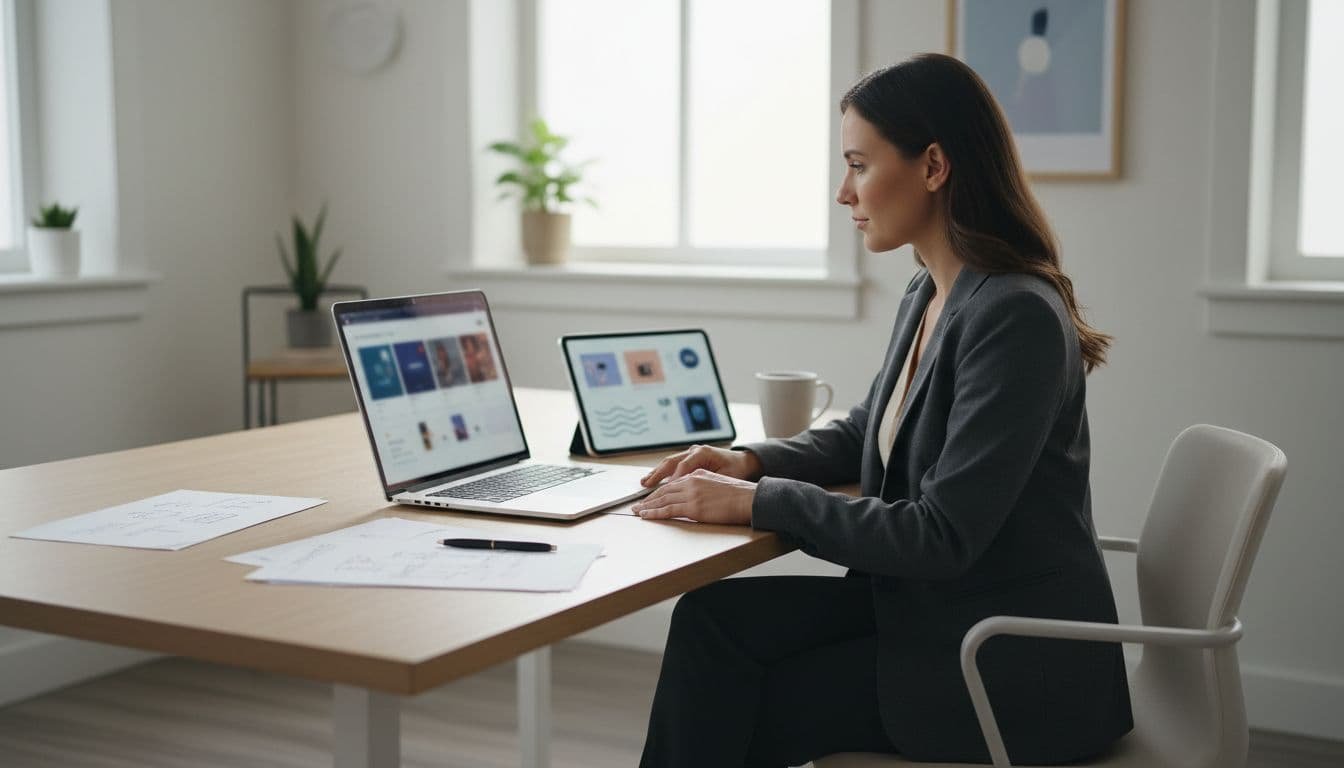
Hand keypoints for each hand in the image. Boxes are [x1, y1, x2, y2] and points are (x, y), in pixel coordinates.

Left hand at [631, 469, 756, 524]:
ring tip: (638, 512)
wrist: (748, 499)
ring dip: (648, 506)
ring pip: (663, 500)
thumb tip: (696, 495)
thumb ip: (703, 485)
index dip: (660, 491)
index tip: (651, 497)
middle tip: (637, 505)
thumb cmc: (739, 495)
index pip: (673, 483)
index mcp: (697, 474)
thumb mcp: (718, 483)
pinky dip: (654, 514)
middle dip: (649, 498)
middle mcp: (691, 481)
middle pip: (664, 490)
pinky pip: (668, 511)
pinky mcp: (693, 507)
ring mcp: (691, 494)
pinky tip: (646, 516)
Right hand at [641, 445, 762, 487]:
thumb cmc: (736, 470)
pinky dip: (663, 473)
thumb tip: (692, 489)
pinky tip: (653, 480)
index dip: (674, 480)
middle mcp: (694, 450)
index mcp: (703, 453)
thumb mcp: (725, 476)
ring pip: (669, 462)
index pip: (683, 467)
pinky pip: (672, 465)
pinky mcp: (689, 458)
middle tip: (646, 486)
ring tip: (645, 483)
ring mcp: (690, 453)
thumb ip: (708, 481)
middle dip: (658, 475)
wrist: (743, 461)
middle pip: (671, 462)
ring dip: (656, 473)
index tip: (666, 492)